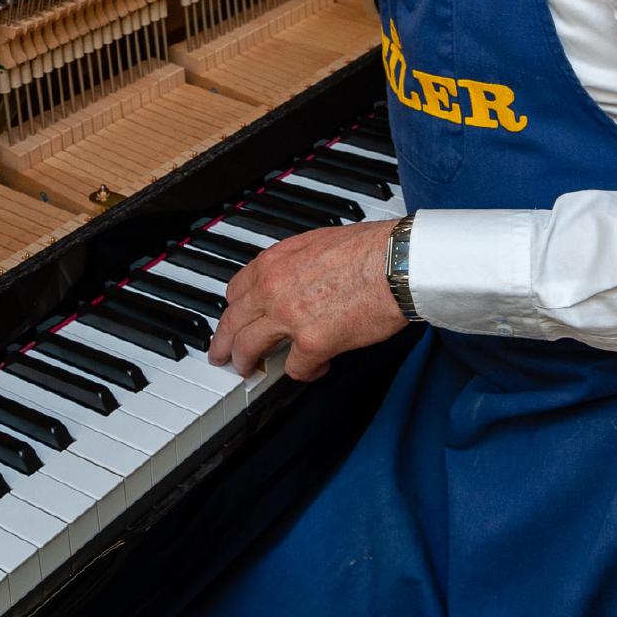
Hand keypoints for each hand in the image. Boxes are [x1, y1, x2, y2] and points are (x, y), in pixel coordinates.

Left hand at [208, 220, 409, 383]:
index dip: (233, 311)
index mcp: (274, 262)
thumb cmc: (370, 249)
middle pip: (232, 323)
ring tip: (253, 371)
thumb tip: (292, 280)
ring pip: (249, 349)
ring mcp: (289, 317)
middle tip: (221, 356)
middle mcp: (273, 288)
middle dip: (223, 344)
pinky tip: (316, 368)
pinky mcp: (312, 343)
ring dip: (248, 363)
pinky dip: (304, 373)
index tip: (234, 320)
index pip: (236, 291)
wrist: (395, 263)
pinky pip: (294, 369)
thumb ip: (294, 264)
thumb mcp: (317, 243)